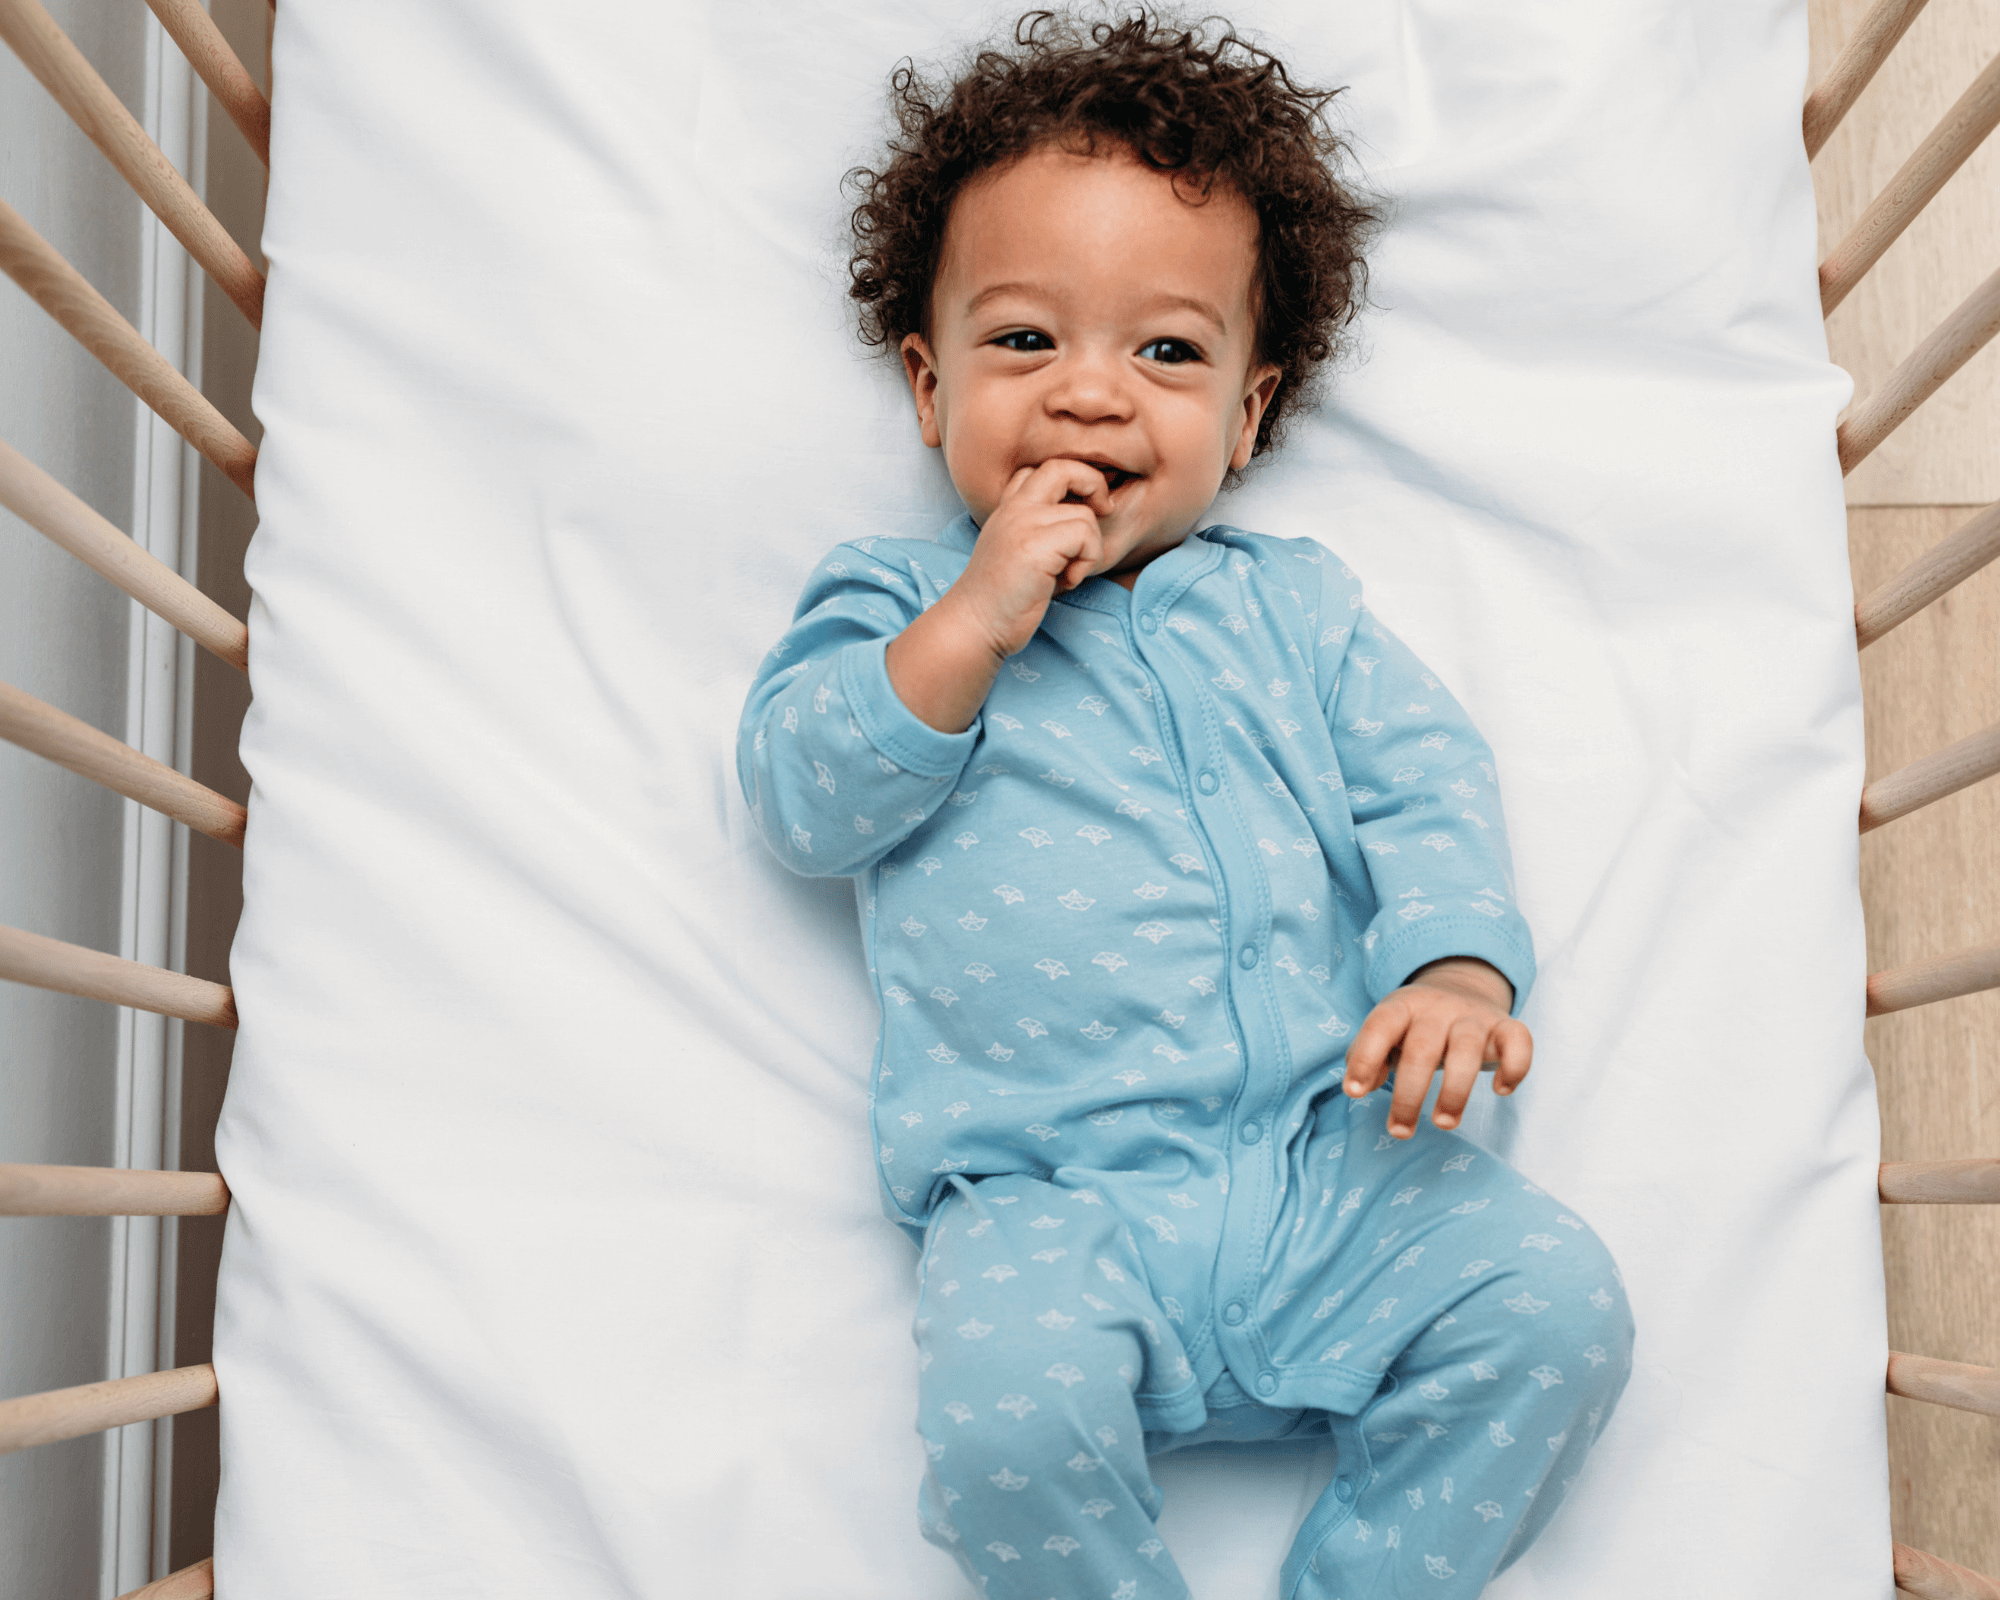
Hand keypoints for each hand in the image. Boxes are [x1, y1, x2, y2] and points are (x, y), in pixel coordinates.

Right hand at [952, 459, 1116, 658]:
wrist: (974, 625)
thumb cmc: (1001, 599)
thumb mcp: (1017, 551)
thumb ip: (1040, 529)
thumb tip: (1087, 518)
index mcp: (1008, 508)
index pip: (1039, 469)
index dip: (1070, 480)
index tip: (1082, 509)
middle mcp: (1014, 509)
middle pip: (1063, 467)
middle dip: (1094, 484)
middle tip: (1102, 513)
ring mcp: (1023, 524)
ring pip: (1085, 514)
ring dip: (1089, 548)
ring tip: (1068, 573)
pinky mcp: (1035, 547)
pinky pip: (1085, 536)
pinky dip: (1086, 562)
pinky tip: (1066, 581)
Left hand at [1342, 957, 1530, 1138]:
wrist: (1461, 987)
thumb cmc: (1414, 1026)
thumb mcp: (1386, 1033)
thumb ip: (1366, 1056)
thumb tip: (1359, 1087)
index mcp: (1403, 1006)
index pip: (1380, 1026)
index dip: (1366, 1058)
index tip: (1354, 1093)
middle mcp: (1438, 1007)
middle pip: (1422, 1049)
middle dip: (1409, 1095)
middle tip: (1400, 1130)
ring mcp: (1474, 1016)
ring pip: (1466, 1049)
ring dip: (1455, 1091)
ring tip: (1443, 1123)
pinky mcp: (1506, 1026)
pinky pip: (1518, 1042)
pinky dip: (1515, 1067)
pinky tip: (1502, 1091)